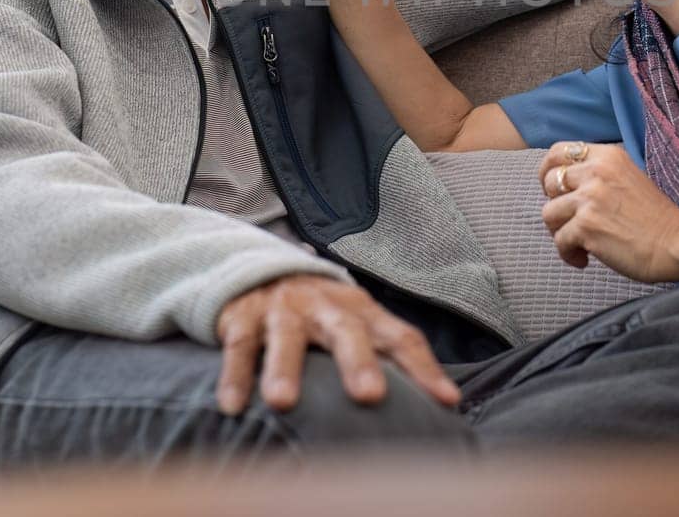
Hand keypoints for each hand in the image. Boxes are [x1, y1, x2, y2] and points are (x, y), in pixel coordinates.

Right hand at [213, 273, 458, 415]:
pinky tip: (232, 406)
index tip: (446, 402)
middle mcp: (325, 307)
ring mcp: (283, 310)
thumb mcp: (355, 325)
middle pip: (346, 330)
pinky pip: (238, 347)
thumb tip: (443, 404)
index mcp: (361, 310)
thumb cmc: (320, 314)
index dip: (424, 368)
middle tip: (370, 396)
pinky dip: (234, 377)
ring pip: (286, 338)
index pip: (400, 337)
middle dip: (359, 362)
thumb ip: (388, 356)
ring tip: (283, 403)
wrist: (259, 272)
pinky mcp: (244, 317)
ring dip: (284, 369)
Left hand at [538, 142, 678, 282]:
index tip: (553, 188)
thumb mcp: (628, 177)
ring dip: (560, 231)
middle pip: (549, 181)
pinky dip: (568, 254)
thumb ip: (600, 174)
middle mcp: (596, 172)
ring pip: (548, 213)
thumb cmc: (655, 217)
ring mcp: (590, 199)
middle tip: (569, 220)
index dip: (548, 170)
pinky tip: (584, 259)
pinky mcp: (586, 226)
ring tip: (579, 243)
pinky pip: (559, 240)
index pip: (559, 152)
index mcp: (608, 157)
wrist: (677, 244)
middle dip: (554, 203)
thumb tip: (564, 184)